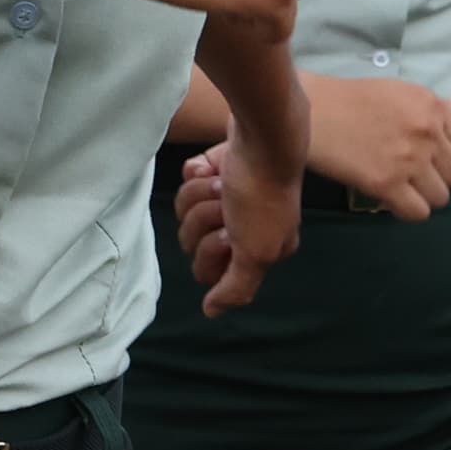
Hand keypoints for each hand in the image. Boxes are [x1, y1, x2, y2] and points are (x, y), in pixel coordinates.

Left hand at [169, 129, 305, 315]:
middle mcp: (245, 226)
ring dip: (200, 195)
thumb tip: (212, 311)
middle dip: (204, 220)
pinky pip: (187, 180)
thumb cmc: (263, 197)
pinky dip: (197, 173)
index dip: (212, 252)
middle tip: (227, 206)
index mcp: (261, 250)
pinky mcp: (216, 168)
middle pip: (194, 240)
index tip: (229, 236)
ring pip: (187, 210)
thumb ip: (236, 288)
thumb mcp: (257, 253)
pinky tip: (214, 167)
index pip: (211, 270)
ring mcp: (229, 196)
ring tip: (223, 183)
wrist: (264, 137)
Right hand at [299, 74, 450, 221]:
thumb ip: (444, 113)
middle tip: (409, 172)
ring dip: (422, 195)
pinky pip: (418, 212)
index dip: (447, 155)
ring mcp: (409, 160)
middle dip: (435, 176)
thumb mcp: (403, 93)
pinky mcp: (387, 183)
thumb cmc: (353, 99)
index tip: (426, 155)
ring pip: (440, 197)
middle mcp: (427, 133)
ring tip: (400, 186)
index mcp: (432, 107)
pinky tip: (391, 198)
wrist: (312, 112)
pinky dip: (407, 210)